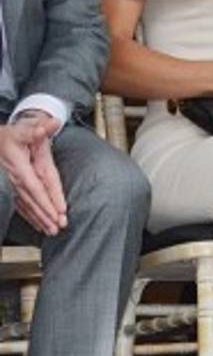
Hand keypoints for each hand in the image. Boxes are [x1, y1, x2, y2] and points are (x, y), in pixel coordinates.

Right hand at [0, 113, 65, 235]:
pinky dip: (31, 216)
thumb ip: (39, 128)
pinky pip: (22, 205)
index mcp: (21, 166)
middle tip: (58, 227)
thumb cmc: (12, 135)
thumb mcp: (25, 129)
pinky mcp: (15, 188)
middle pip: (34, 200)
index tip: (58, 211)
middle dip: (46, 215)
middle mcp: (17, 178)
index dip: (47, 199)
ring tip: (51, 231)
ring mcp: (14, 185)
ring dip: (40, 219)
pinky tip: (38, 225)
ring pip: (28, 206)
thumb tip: (52, 123)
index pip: (37, 186)